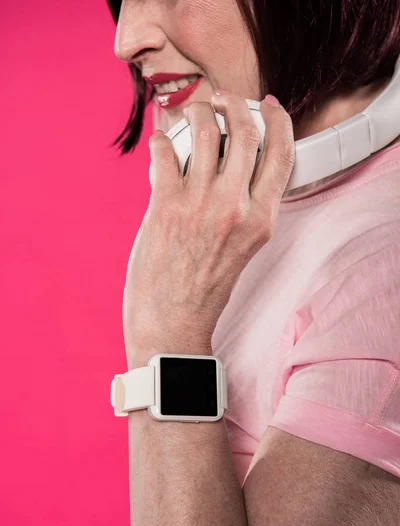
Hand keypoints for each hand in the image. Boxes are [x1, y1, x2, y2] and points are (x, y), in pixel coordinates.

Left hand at [122, 91, 294, 367]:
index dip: (278, 122)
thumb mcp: (242, 250)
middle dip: (234, 104)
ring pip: (206, 133)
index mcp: (261, 220)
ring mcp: (201, 206)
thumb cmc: (204, 292)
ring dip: (197, 112)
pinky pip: (166, 153)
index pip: (282, 155)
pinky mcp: (166, 207)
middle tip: (222, 99)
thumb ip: (245, 209)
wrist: (173, 324)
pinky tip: (161, 141)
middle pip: (245, 133)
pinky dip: (162, 139)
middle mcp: (236, 208)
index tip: (269, 106)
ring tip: (190, 112)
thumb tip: (231, 165)